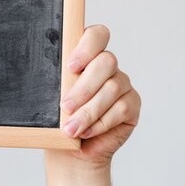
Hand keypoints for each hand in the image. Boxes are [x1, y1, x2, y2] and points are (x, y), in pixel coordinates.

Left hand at [53, 24, 140, 165]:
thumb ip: (58, 84)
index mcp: (86, 56)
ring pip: (112, 88)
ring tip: (71, 128)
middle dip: (84, 87)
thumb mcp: (52, 99)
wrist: (69, 149)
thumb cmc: (58, 120)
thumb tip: (56, 81)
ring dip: (89, 111)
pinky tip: (86, 132)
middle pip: (106, 62)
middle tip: (66, 107)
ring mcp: (122, 83)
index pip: (96, 35)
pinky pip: (121, 108)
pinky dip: (100, 123)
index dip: (87, 47)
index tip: (71, 67)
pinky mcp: (132, 104)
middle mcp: (107, 66)